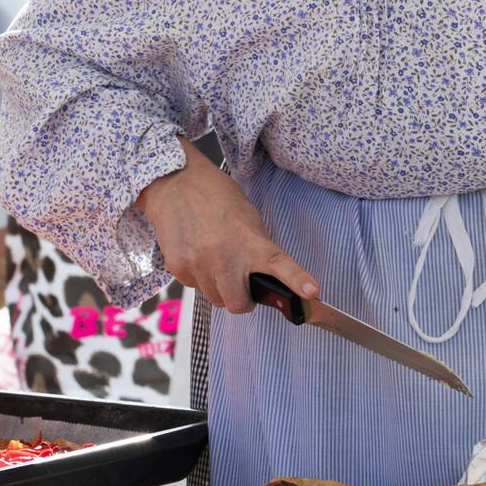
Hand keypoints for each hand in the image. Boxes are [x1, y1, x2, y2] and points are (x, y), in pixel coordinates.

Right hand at [137, 140, 319, 314]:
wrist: (174, 182)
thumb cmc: (215, 195)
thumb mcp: (247, 216)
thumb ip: (257, 247)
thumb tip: (263, 275)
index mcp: (249, 240)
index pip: (278, 264)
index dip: (296, 280)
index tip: (311, 292)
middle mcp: (224, 256)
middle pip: (237, 304)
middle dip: (242, 300)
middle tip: (242, 285)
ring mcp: (199, 264)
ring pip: (215, 298)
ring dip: (219, 287)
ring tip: (214, 259)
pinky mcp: (178, 267)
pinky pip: (195, 286)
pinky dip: (199, 276)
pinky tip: (196, 253)